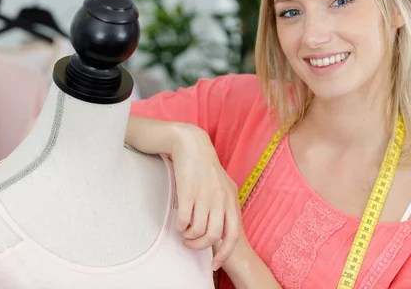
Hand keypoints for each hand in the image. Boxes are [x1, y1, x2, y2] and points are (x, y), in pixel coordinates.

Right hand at [171, 124, 241, 270]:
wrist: (192, 145)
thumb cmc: (206, 167)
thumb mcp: (222, 185)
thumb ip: (225, 205)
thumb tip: (223, 228)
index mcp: (230, 199)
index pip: (233, 234)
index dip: (224, 253)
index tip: (214, 264)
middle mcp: (219, 199)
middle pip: (213, 236)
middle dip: (200, 246)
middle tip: (190, 244)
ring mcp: (204, 196)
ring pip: (197, 230)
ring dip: (188, 236)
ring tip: (184, 232)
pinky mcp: (187, 192)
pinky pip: (183, 220)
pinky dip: (179, 226)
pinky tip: (178, 222)